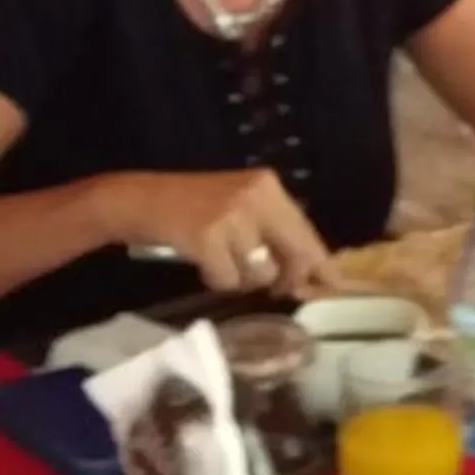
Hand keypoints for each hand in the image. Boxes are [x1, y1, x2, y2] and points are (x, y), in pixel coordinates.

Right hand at [114, 170, 337, 294]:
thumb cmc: (190, 206)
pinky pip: (230, 280)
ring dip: (243, 278)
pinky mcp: (208, 237)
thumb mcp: (238, 206)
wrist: (140, 200)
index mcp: (267, 186)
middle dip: (290, 278)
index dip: (320, 262)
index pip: (306, 230)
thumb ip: (273, 233)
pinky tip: (203, 263)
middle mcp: (255, 196)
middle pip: (296, 252)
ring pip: (261, 272)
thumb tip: (308, 274)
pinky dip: (217, 280)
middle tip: (279, 288)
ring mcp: (232, 216)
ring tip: (221, 261)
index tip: (334, 285)